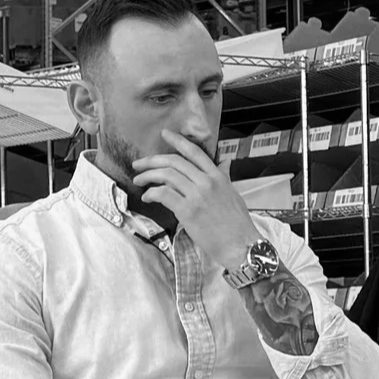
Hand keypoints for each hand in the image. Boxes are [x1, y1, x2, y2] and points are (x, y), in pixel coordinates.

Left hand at [130, 135, 255, 269]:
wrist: (240, 244)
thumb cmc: (237, 224)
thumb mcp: (233, 193)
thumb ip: (224, 176)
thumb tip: (224, 163)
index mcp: (218, 176)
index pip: (194, 152)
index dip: (177, 140)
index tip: (164, 134)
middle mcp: (207, 182)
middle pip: (174, 162)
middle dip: (152, 160)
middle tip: (138, 164)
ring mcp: (197, 195)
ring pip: (166, 176)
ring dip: (148, 176)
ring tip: (138, 181)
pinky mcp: (188, 211)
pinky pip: (164, 194)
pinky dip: (152, 193)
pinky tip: (147, 197)